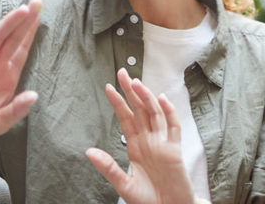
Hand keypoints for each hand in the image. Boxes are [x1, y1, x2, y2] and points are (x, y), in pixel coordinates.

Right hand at [0, 0, 40, 144]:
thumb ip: (15, 110)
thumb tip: (34, 96)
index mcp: (6, 76)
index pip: (22, 49)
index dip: (32, 33)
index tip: (41, 15)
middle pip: (13, 37)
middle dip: (26, 20)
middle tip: (37, 1)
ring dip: (9, 22)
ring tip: (22, 9)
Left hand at [86, 68, 196, 203]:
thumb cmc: (149, 200)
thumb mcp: (123, 184)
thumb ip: (108, 167)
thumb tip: (89, 151)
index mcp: (136, 146)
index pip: (126, 118)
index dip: (118, 102)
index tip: (108, 87)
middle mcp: (149, 140)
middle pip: (140, 109)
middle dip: (131, 91)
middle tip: (122, 73)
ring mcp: (163, 143)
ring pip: (155, 113)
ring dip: (146, 97)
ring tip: (137, 83)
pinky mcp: (175, 150)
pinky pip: (173, 127)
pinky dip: (169, 112)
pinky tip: (162, 100)